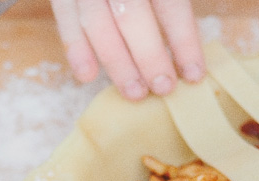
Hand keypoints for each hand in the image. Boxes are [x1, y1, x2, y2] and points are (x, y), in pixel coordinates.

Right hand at [49, 0, 204, 99]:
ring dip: (116, 63)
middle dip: (149, 57)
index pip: (170, 4)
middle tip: (163, 88)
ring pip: (97, 23)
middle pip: (132, 15)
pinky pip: (64, 17)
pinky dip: (75, 48)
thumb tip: (188, 36)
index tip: (194, 73)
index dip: (183, 40)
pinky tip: (87, 76)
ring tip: (134, 92)